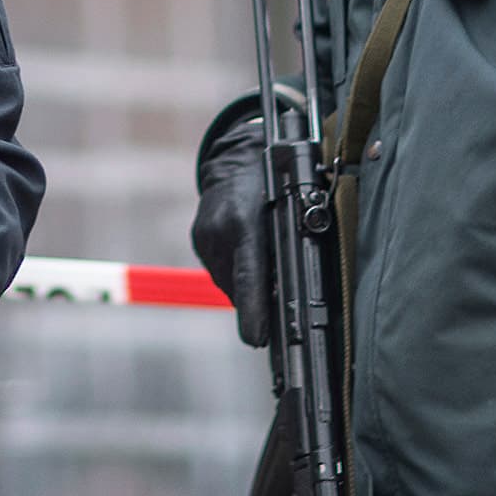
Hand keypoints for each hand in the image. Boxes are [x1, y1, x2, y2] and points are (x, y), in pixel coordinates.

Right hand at [191, 107, 271, 347]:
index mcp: (243, 221)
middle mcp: (218, 231)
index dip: (254, 311)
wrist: (236, 157)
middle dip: (258, 299)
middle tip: (279, 305)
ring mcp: (204, 237)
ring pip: (230, 282)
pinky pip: (221, 270)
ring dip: (248, 285)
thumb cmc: (274, 180)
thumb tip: (296, 292)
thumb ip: (290, 246)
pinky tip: (250, 258)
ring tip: (266, 267)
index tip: (257, 338)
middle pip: (239, 286)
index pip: (249, 276)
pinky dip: (237, 272)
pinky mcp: (199, 239)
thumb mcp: (290, 208)